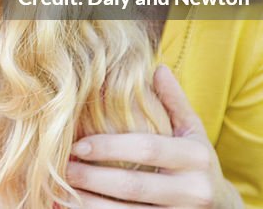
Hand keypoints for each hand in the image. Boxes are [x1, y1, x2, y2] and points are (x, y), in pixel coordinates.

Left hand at [65, 65, 242, 207]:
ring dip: (92, 204)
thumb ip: (175, 102)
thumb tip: (157, 68)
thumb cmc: (198, 164)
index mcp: (197, 157)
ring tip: (64, 190)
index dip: (109, 147)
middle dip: (93, 178)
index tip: (77, 144)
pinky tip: (78, 208)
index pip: (147, 148)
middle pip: (134, 185)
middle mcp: (194, 190)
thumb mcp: (193, 132)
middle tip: (64, 168)